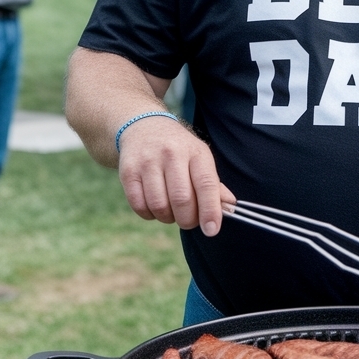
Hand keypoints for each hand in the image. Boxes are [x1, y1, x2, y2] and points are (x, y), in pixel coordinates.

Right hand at [117, 116, 235, 235]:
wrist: (144, 128)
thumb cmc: (179, 150)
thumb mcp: (200, 159)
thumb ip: (214, 185)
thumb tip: (230, 209)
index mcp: (196, 152)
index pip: (206, 184)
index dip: (210, 210)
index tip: (211, 230)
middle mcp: (172, 154)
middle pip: (181, 199)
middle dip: (187, 220)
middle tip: (188, 220)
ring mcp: (148, 161)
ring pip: (159, 205)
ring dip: (167, 218)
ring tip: (170, 211)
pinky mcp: (128, 171)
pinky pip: (139, 205)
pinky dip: (149, 215)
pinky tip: (154, 207)